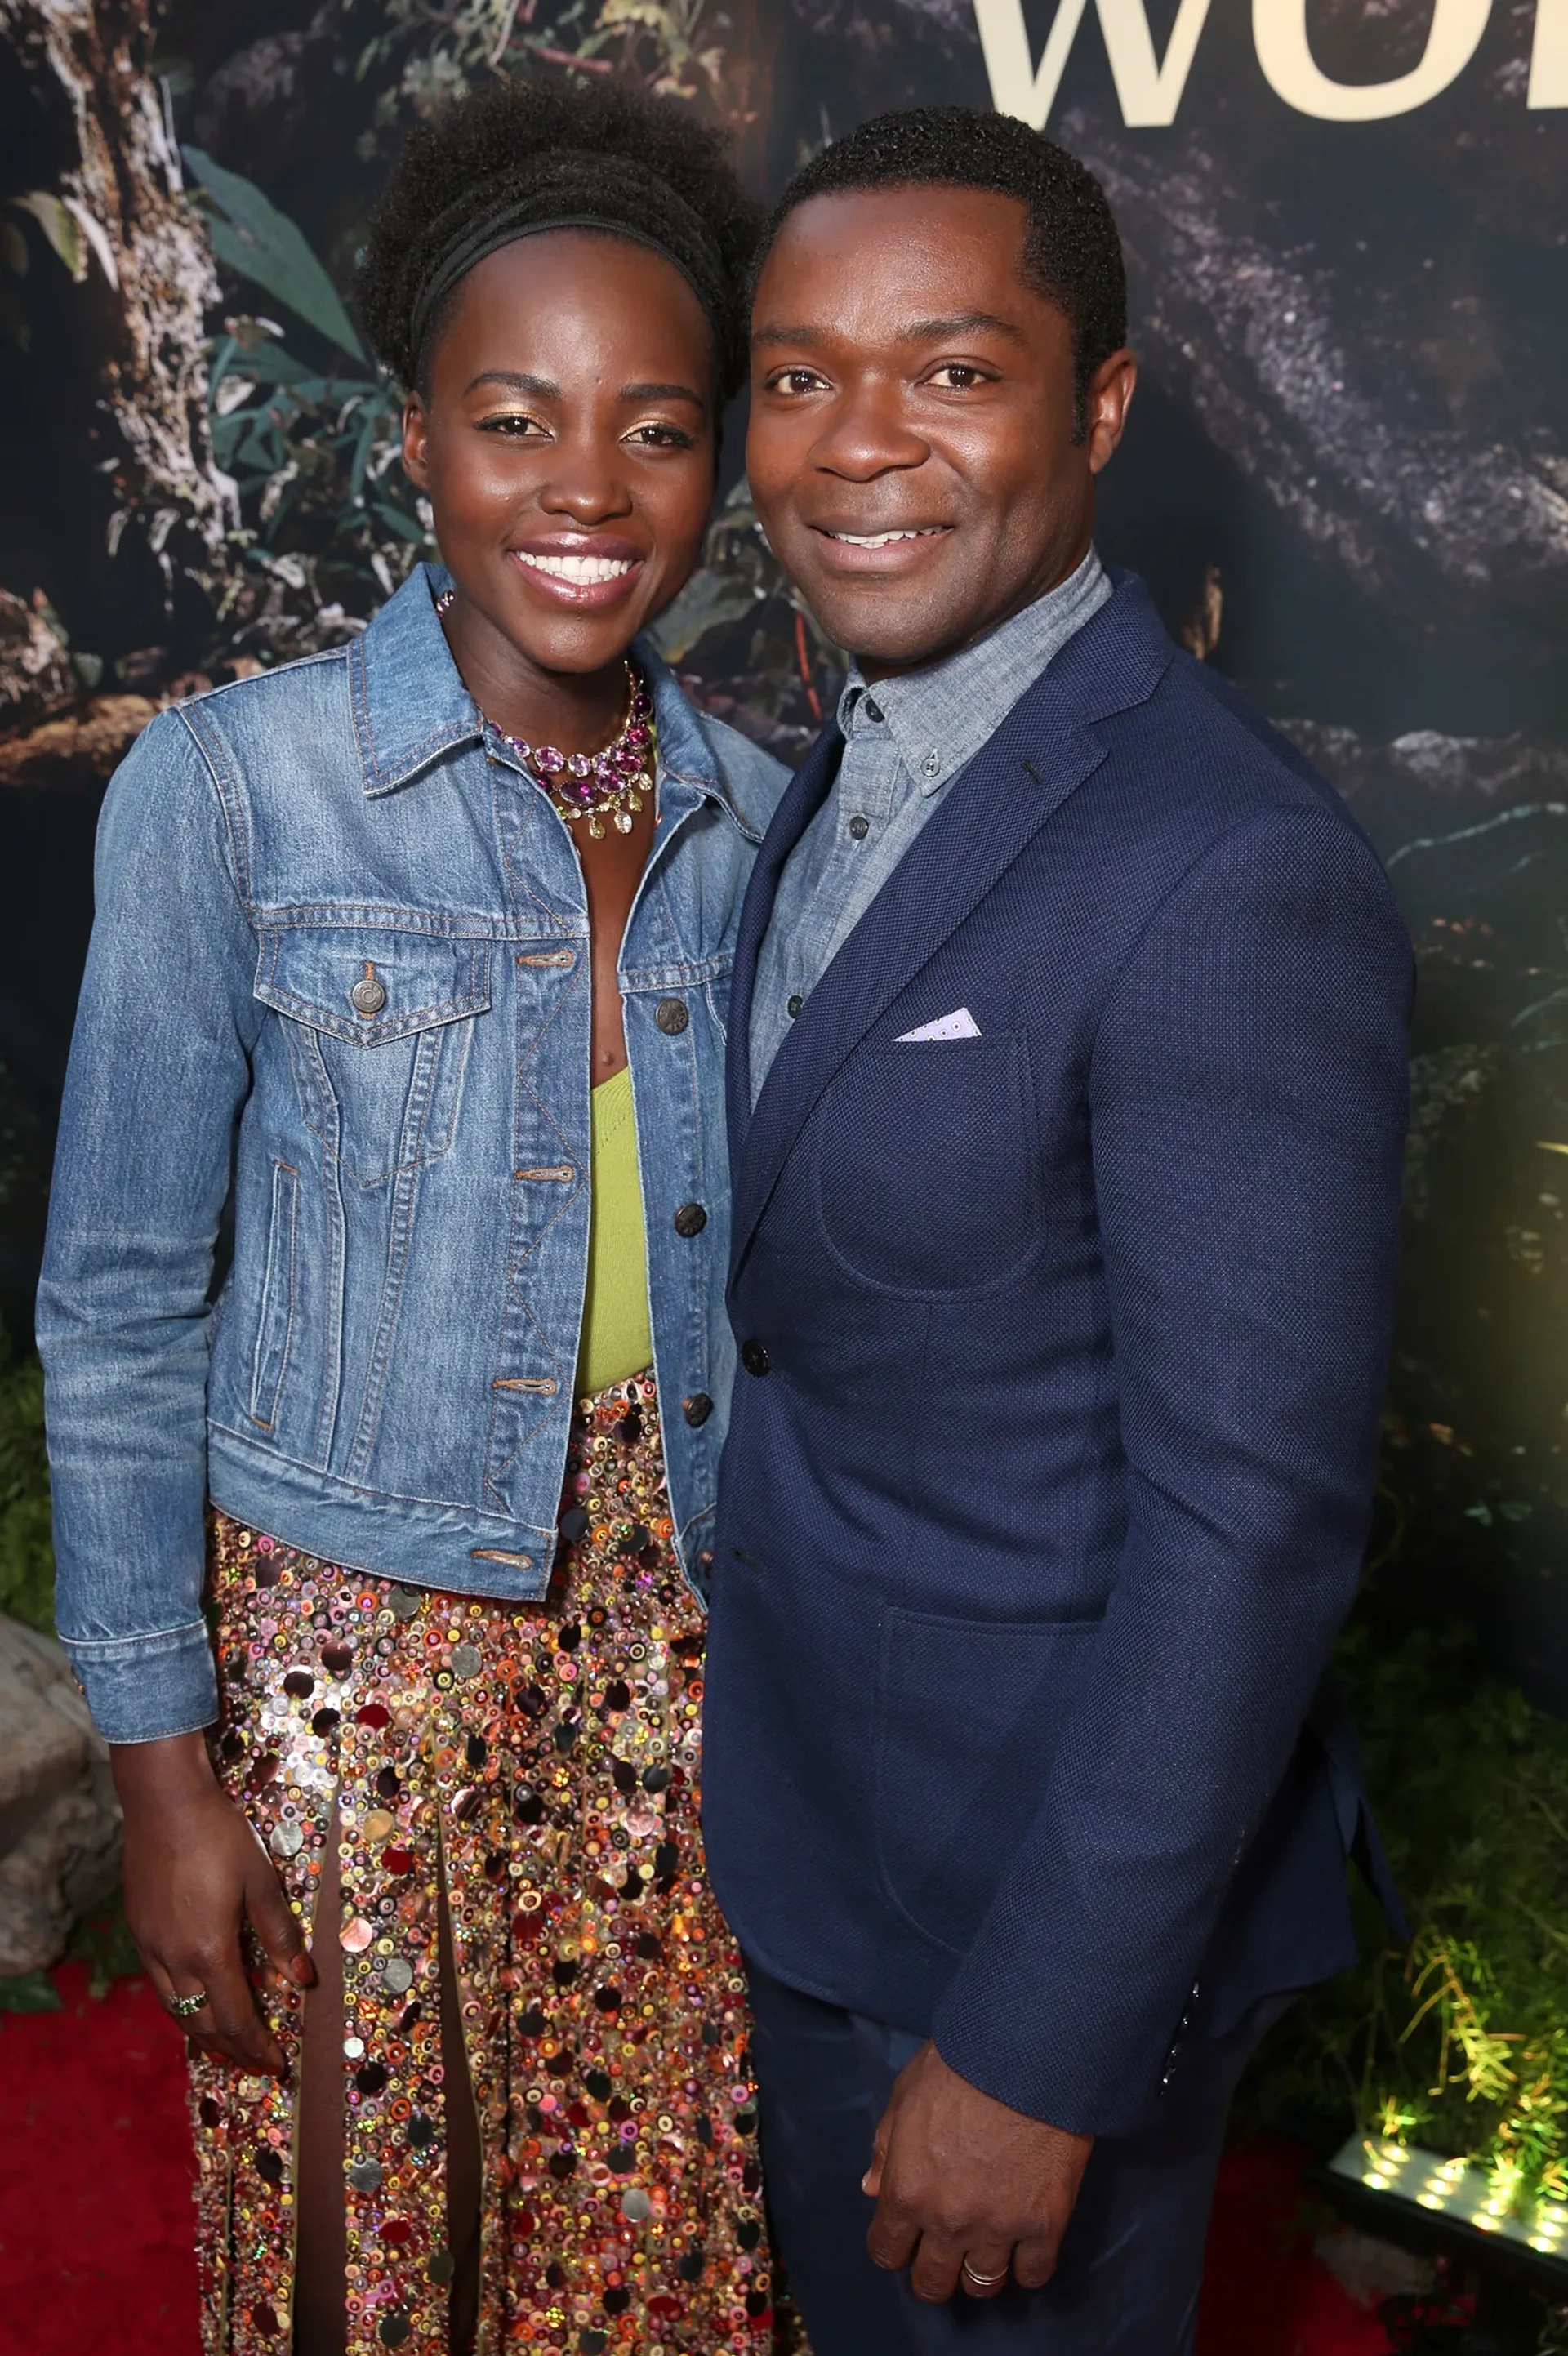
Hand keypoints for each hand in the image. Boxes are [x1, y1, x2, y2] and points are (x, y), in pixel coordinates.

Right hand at [112, 1730, 315, 2075]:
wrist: (163, 1803)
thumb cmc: (220, 1836)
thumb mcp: (260, 1881)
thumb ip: (280, 1935)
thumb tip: (302, 1979)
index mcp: (209, 1951)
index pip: (236, 2017)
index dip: (256, 2046)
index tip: (276, 2065)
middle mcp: (174, 1960)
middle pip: (203, 2024)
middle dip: (233, 2050)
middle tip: (257, 2065)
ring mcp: (150, 1949)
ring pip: (176, 2011)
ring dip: (204, 2035)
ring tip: (228, 2048)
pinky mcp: (139, 1933)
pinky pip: (162, 1988)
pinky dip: (183, 2008)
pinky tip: (196, 2004)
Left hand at [863, 2040, 1091, 2302]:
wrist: (1027, 2053)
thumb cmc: (959, 2064)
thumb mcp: (906, 2094)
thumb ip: (886, 2147)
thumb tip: (872, 2190)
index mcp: (906, 2190)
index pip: (886, 2253)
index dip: (894, 2246)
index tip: (906, 2237)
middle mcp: (947, 2222)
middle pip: (932, 2283)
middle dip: (933, 2271)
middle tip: (945, 2250)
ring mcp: (998, 2228)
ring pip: (981, 2285)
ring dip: (979, 2271)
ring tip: (985, 2247)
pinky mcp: (1044, 2225)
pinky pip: (1033, 2275)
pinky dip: (1027, 2266)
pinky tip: (1024, 2245)